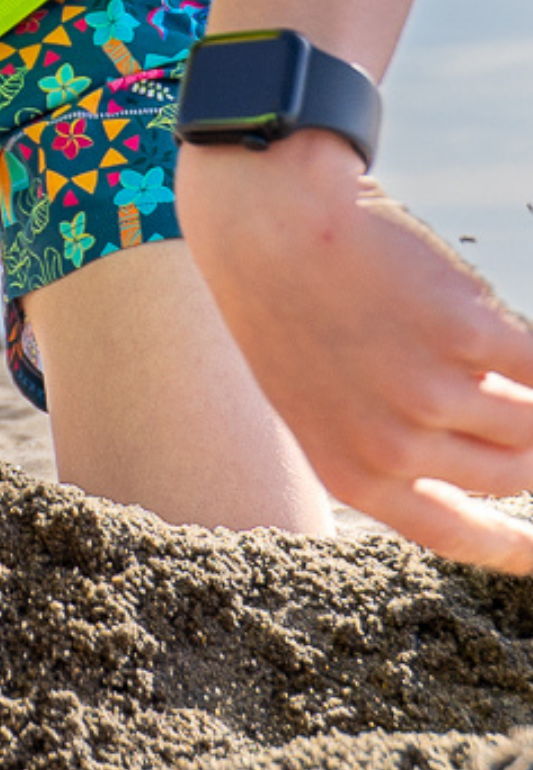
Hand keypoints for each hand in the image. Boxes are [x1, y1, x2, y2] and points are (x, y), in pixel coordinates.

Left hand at [179, 133, 532, 565]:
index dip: (513, 548)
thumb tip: (499, 473)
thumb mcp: (316, 402)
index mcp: (351, 471)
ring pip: (532, 422)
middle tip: (494, 392)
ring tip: (469, 343)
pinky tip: (496, 330)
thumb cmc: (291, 309)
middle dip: (518, 439)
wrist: (264, 221)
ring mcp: (429, 391)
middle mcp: (390, 446)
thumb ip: (388, 450)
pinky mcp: (464, 334)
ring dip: (525, 391)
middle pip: (513, 473)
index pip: (456, 534)